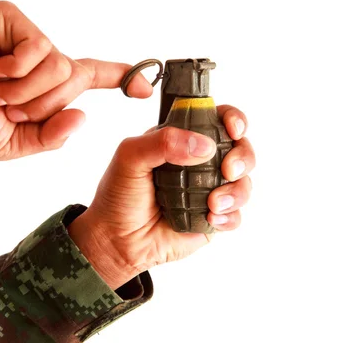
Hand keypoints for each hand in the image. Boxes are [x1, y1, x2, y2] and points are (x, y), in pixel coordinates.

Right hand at [0, 1, 150, 158]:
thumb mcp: (14, 143)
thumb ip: (51, 135)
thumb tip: (83, 115)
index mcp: (41, 83)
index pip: (88, 76)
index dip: (119, 78)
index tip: (142, 86)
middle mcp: (38, 56)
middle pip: (76, 80)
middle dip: (44, 105)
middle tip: (7, 108)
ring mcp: (25, 35)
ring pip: (62, 67)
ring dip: (30, 93)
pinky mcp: (11, 19)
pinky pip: (41, 50)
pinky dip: (19, 72)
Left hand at [68, 105, 254, 288]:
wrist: (115, 241)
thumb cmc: (118, 195)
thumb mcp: (130, 157)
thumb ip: (163, 142)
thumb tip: (205, 146)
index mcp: (181, 140)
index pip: (216, 119)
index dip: (233, 119)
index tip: (233, 129)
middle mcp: (200, 164)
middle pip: (241, 149)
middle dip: (243, 157)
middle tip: (228, 170)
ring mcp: (208, 192)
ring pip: (243, 183)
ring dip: (237, 191)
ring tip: (212, 204)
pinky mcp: (212, 219)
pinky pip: (236, 215)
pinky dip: (230, 216)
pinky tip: (211, 218)